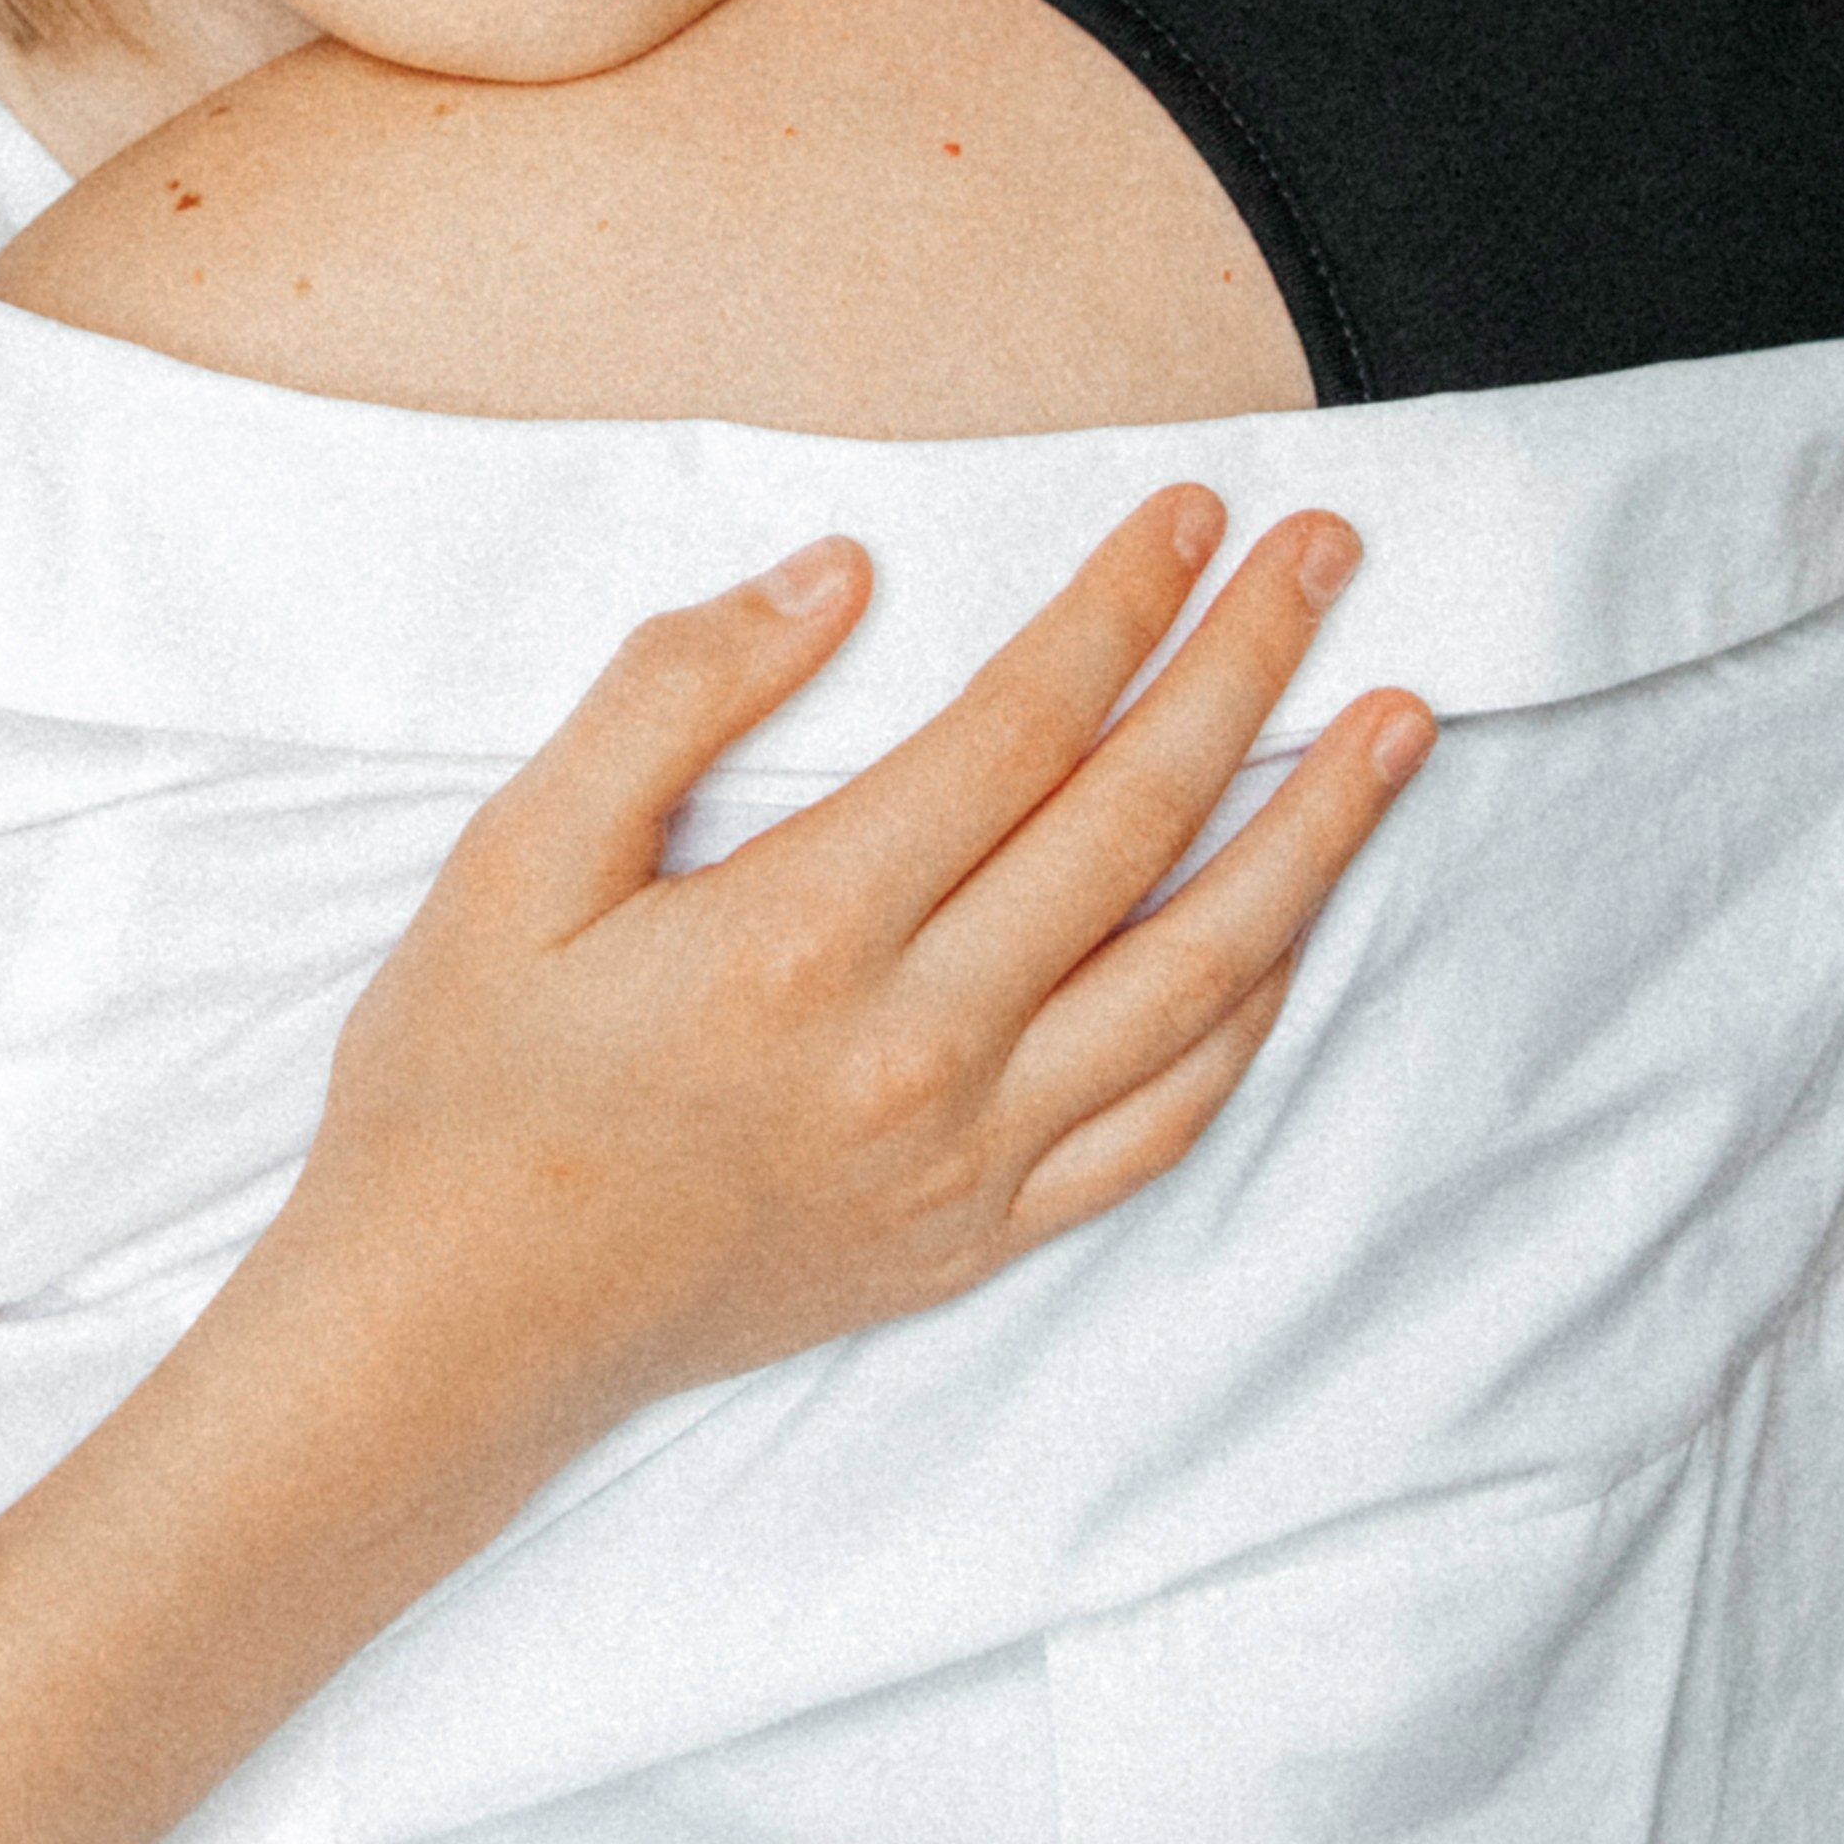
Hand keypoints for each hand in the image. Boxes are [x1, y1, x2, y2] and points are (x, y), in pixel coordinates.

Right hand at [266, 483, 1432, 1485]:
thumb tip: (834, 576)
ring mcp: (966, 1154)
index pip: (1019, 728)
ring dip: (1312, 836)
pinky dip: (1250, 1011)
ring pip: (1197, 974)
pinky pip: (1165, 1119)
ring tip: (1393, 723)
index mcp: (801, 935)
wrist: (450, 1331)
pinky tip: (1293, 926)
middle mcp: (916, 1049)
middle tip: (1328, 555)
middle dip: (1247, 667)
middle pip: (1136, 820)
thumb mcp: (510, 858)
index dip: (1118, 606)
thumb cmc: (464, 1079)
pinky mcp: (980, 1232)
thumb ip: (670, 696)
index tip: (1191, 512)